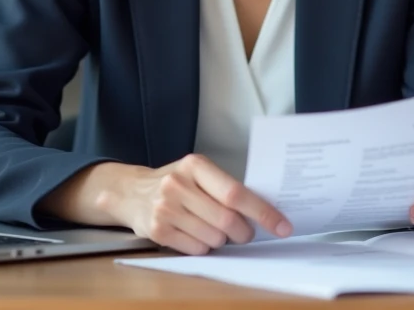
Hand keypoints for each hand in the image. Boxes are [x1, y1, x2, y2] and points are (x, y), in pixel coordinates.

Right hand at [100, 154, 292, 254]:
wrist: (131, 192)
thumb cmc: (176, 183)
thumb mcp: (198, 173)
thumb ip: (225, 187)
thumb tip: (264, 212)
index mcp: (195, 165)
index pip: (236, 193)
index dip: (263, 212)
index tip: (282, 226)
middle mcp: (178, 184)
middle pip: (227, 220)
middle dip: (243, 232)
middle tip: (246, 233)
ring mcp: (166, 208)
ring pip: (214, 238)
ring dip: (222, 240)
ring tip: (213, 229)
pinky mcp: (157, 230)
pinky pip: (196, 249)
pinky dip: (204, 247)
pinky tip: (195, 234)